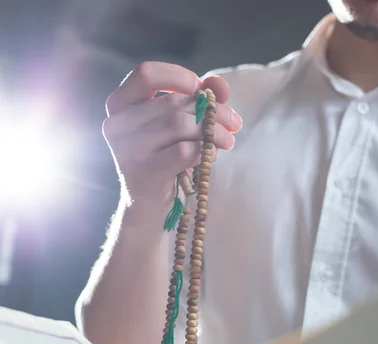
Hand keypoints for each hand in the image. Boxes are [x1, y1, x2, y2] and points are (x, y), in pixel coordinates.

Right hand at [103, 62, 242, 211]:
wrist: (147, 209)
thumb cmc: (164, 162)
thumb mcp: (178, 127)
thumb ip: (197, 100)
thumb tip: (219, 85)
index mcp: (119, 105)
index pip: (146, 73)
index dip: (178, 77)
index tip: (200, 91)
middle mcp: (116, 125)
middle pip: (173, 102)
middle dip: (212, 111)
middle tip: (234, 122)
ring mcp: (127, 150)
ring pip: (180, 125)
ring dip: (213, 132)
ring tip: (228, 141)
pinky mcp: (144, 173)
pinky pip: (184, 152)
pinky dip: (204, 152)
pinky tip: (211, 157)